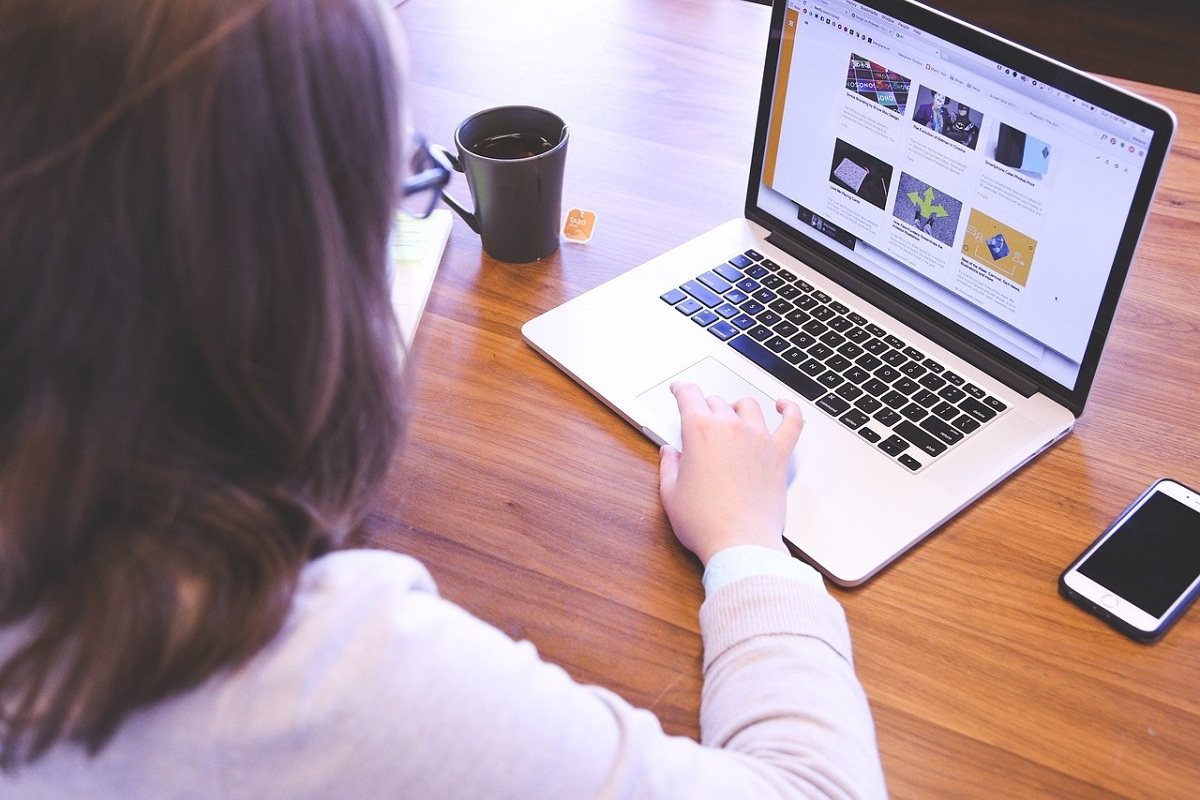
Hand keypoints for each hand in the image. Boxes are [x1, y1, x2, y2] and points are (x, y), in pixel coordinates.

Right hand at [658, 381, 803, 565]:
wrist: (740, 543)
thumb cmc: (706, 523)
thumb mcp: (671, 494)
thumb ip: (669, 467)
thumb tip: (670, 454)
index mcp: (700, 432)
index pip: (689, 396)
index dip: (681, 389)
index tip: (679, 390)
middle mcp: (731, 428)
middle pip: (716, 402)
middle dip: (704, 407)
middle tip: (699, 419)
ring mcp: (759, 439)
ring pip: (748, 406)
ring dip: (736, 407)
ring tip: (731, 415)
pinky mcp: (779, 455)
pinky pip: (792, 423)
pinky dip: (789, 410)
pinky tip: (783, 406)